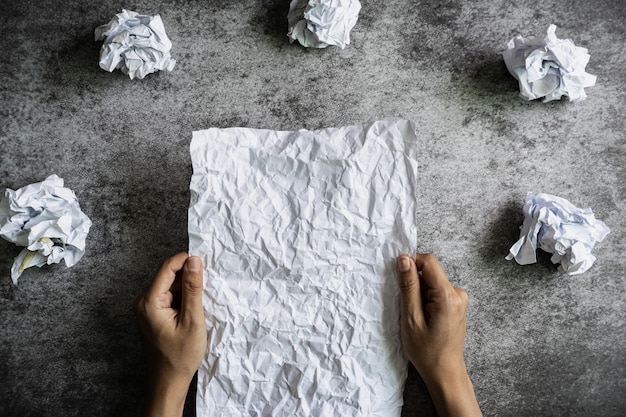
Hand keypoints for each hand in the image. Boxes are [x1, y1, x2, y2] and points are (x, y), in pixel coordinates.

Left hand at [134, 253, 206, 416]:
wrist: (169, 380)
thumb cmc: (180, 355)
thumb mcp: (193, 320)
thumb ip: (193, 289)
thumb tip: (194, 261)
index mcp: (149, 302)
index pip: (167, 268)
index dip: (186, 260)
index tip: (204, 261)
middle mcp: (143, 301)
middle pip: (169, 276)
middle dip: (188, 277)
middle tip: (206, 288)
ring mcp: (147, 307)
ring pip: (171, 286)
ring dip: (187, 289)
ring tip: (201, 304)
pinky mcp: (153, 313)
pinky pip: (170, 296)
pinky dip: (183, 298)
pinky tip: (194, 310)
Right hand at [397, 253, 481, 416]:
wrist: (445, 372)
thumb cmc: (427, 352)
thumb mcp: (411, 318)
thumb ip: (408, 286)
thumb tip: (404, 259)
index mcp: (448, 296)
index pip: (429, 262)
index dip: (410, 263)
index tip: (398, 276)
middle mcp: (458, 293)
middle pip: (430, 271)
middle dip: (414, 282)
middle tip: (407, 306)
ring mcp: (459, 299)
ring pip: (432, 281)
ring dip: (419, 292)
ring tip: (415, 314)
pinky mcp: (456, 303)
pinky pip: (436, 290)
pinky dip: (425, 298)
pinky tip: (422, 316)